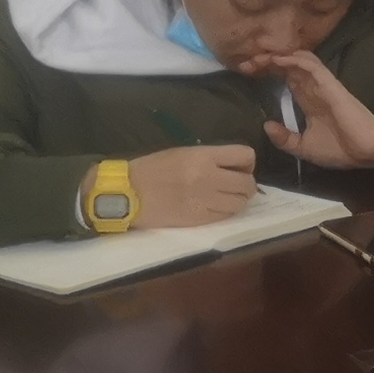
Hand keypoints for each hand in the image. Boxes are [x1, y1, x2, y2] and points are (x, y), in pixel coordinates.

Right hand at [127, 144, 259, 228]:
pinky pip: (225, 216)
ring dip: (237, 200)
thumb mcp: (183, 153)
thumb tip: (234, 167)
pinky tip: (214, 207)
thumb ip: (210, 158)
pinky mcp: (198, 219)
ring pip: (240, 203)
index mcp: (203, 157)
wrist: (126, 193)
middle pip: (247, 183)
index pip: (245, 156)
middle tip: (233, 185)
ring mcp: (204, 201)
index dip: (247, 163)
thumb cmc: (152, 169)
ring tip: (224, 198)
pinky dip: (225, 212)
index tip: (239, 167)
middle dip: (245, 184)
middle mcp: (209, 178)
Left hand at [250, 48, 373, 168]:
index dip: (269, 73)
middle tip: (246, 63)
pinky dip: (293, 60)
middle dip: (266, 63)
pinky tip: (276, 60)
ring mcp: (321, 85)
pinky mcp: (329, 84)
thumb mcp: (304, 148)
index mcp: (309, 102)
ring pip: (298, 61)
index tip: (247, 73)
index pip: (287, 80)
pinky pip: (310, 66)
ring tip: (257, 58)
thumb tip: (266, 125)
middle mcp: (314, 89)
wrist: (366, 150)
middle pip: (288, 68)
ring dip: (277, 57)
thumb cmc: (341, 150)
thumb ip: (285, 138)